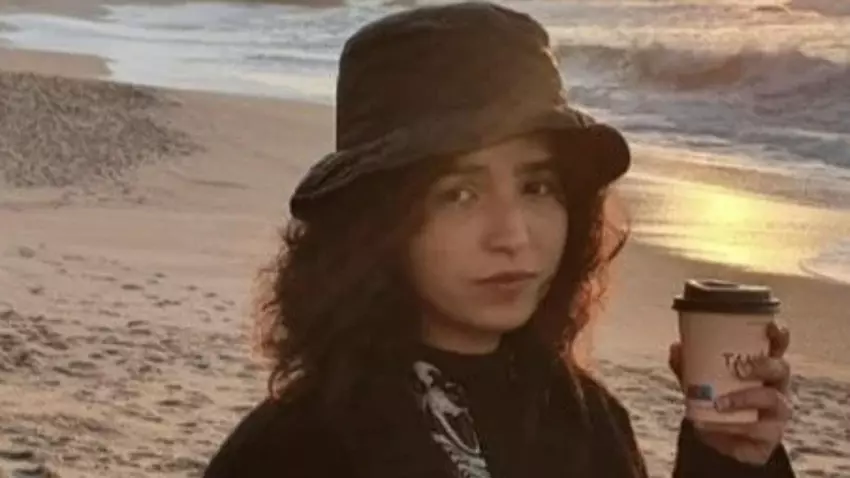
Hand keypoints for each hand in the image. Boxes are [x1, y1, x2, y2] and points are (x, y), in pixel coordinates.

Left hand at [668, 322, 792, 465]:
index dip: (779, 335)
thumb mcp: (701, 380)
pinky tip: (712, 431)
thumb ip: (689, 365)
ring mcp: (778, 414)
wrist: (720, 439)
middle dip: (762, 367)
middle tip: (740, 369)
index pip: (777, 346)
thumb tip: (677, 348)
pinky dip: (733, 432)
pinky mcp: (770, 440)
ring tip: (718, 404)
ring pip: (774, 403)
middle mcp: (777, 387)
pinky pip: (758, 435)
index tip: (771, 326)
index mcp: (763, 367)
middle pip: (781, 370)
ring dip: (745, 401)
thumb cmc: (718, 399)